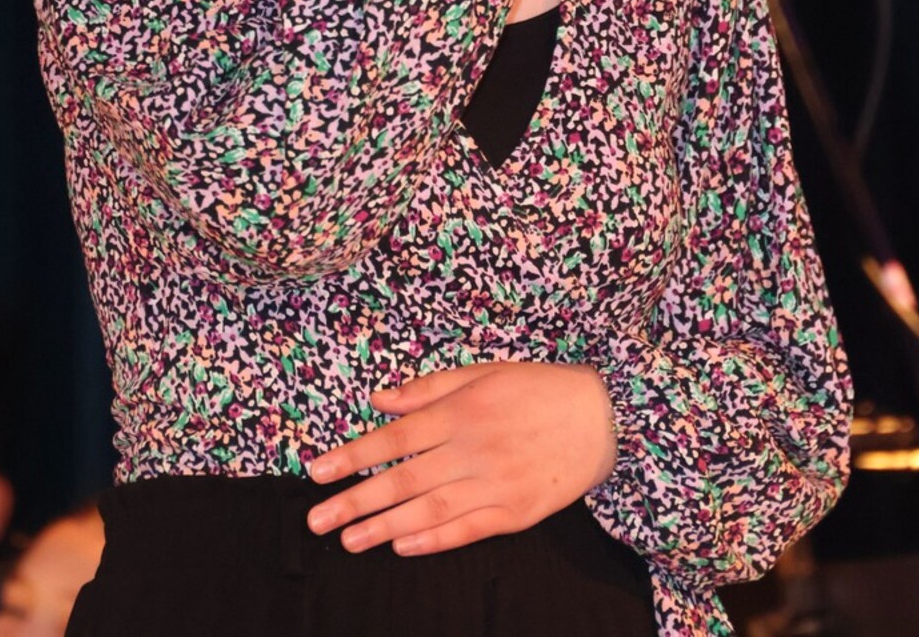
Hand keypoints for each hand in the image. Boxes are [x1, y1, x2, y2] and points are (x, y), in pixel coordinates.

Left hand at [305, 361, 616, 555]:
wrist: (602, 418)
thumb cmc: (537, 389)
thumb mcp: (482, 372)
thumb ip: (428, 388)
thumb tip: (379, 399)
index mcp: (462, 411)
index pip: (394, 437)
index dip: (353, 456)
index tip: (317, 472)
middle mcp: (473, 448)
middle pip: (404, 478)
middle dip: (356, 499)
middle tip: (316, 519)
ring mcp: (495, 484)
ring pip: (430, 509)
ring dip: (385, 526)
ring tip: (349, 539)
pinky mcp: (516, 513)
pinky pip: (468, 530)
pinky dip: (434, 539)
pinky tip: (403, 546)